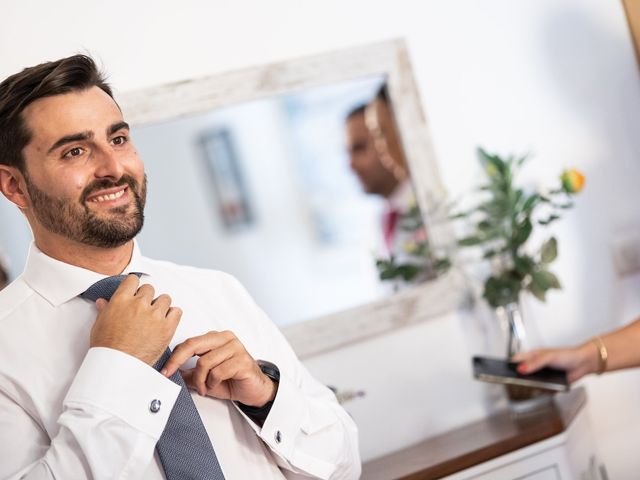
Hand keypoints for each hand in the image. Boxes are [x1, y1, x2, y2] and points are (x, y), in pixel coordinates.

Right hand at [90, 274, 181, 365]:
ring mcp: (154, 315)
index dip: (134, 286)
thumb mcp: (100, 325)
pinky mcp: (167, 327)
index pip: (133, 280)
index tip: (135, 292)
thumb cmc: (107, 348)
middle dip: (147, 298)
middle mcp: (139, 304)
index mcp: (121, 300)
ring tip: (155, 317)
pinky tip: (165, 322)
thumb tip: (103, 302)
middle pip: (150, 289)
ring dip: (161, 306)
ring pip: (165, 298)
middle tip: (143, 310)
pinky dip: (172, 315)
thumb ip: (105, 310)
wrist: (118, 366)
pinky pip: (177, 311)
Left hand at [162, 331, 276, 406]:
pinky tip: (215, 385)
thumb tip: (171, 373)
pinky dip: (212, 382)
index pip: (190, 342)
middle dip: (177, 361)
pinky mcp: (242, 360)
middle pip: (193, 345)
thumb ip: (190, 372)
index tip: (164, 370)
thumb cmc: (231, 381)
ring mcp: (236, 348)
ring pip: (204, 362)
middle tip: (169, 374)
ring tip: (205, 387)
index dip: (174, 357)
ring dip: (200, 380)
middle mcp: (226, 338)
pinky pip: (218, 371)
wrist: (254, 391)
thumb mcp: (205, 377)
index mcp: (216, 338)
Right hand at [512, 342, 598, 383]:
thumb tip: (521, 369)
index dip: (508, 366)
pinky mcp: (550, 385)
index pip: (515, 361)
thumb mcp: (548, 357)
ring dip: (533, 386)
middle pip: (522, 375)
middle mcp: (535, 367)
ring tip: (536, 385)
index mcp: (532, 356)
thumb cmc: (566, 355)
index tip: (500, 371)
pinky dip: (544, 391)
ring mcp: (542, 376)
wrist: (584, 364)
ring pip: (532, 384)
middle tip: (515, 383)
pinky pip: (543, 390)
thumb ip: (534, 363)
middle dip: (519, 379)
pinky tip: (549, 388)